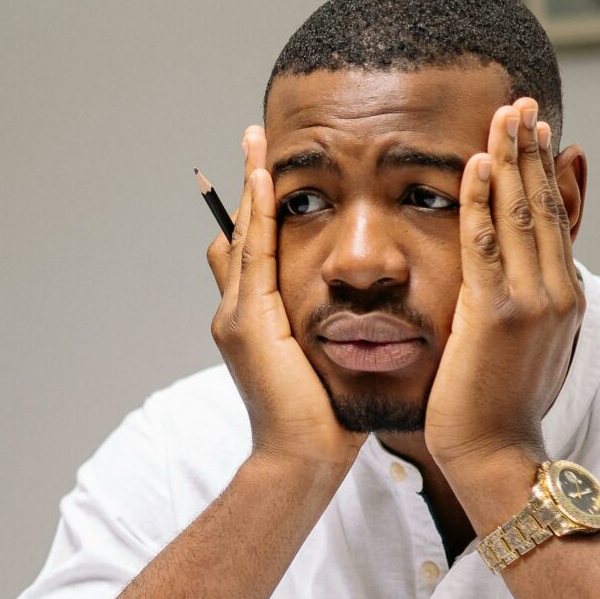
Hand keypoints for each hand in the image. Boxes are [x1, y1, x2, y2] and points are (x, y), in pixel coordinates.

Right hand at [206, 125, 360, 474]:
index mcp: (255, 322)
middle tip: (255, 138)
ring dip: (249, 188)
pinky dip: (257, 217)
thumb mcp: (332, 363)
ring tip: (256, 143)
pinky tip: (267, 183)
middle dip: (246, 187)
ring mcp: (235, 317)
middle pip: (236, 234)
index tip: (269, 170)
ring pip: (241, 237)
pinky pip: (253, 255)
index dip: (257, 210)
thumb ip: (334, 330)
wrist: (303, 460)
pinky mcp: (246, 323)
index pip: (252, 250)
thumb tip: (364, 308)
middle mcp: (235, 313)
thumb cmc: (326, 420)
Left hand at [424, 98, 583, 513]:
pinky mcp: (495, 315)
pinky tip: (473, 164)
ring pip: (520, 214)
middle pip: (542, 205)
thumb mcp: (517, 346)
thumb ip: (514, 301)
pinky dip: (480, 200)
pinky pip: (485, 244)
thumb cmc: (494, 408)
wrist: (496, 457)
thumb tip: (510, 275)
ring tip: (502, 115)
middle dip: (529, 150)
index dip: (542, 170)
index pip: (552, 219)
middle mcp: (555, 292)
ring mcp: (529, 302)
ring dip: (509, 159)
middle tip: (520, 101)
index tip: (533, 128)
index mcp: (562, 297)